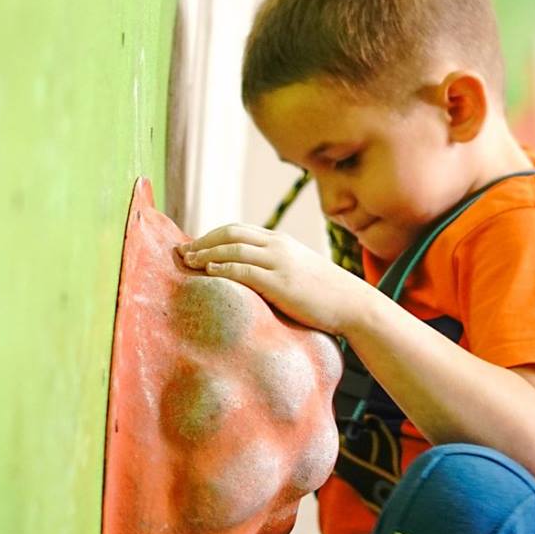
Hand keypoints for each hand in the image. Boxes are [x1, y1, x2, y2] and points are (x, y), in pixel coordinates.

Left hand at [179, 224, 373, 333]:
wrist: (352, 303)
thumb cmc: (324, 293)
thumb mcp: (297, 270)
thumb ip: (273, 267)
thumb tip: (247, 278)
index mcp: (280, 241)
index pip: (237, 230)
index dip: (210, 236)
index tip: (192, 246)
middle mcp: (278, 245)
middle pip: (230, 233)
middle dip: (203, 241)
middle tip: (181, 252)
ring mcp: (279, 262)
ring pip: (233, 248)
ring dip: (206, 254)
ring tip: (188, 262)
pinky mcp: (280, 282)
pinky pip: (245, 270)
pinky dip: (223, 268)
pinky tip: (209, 273)